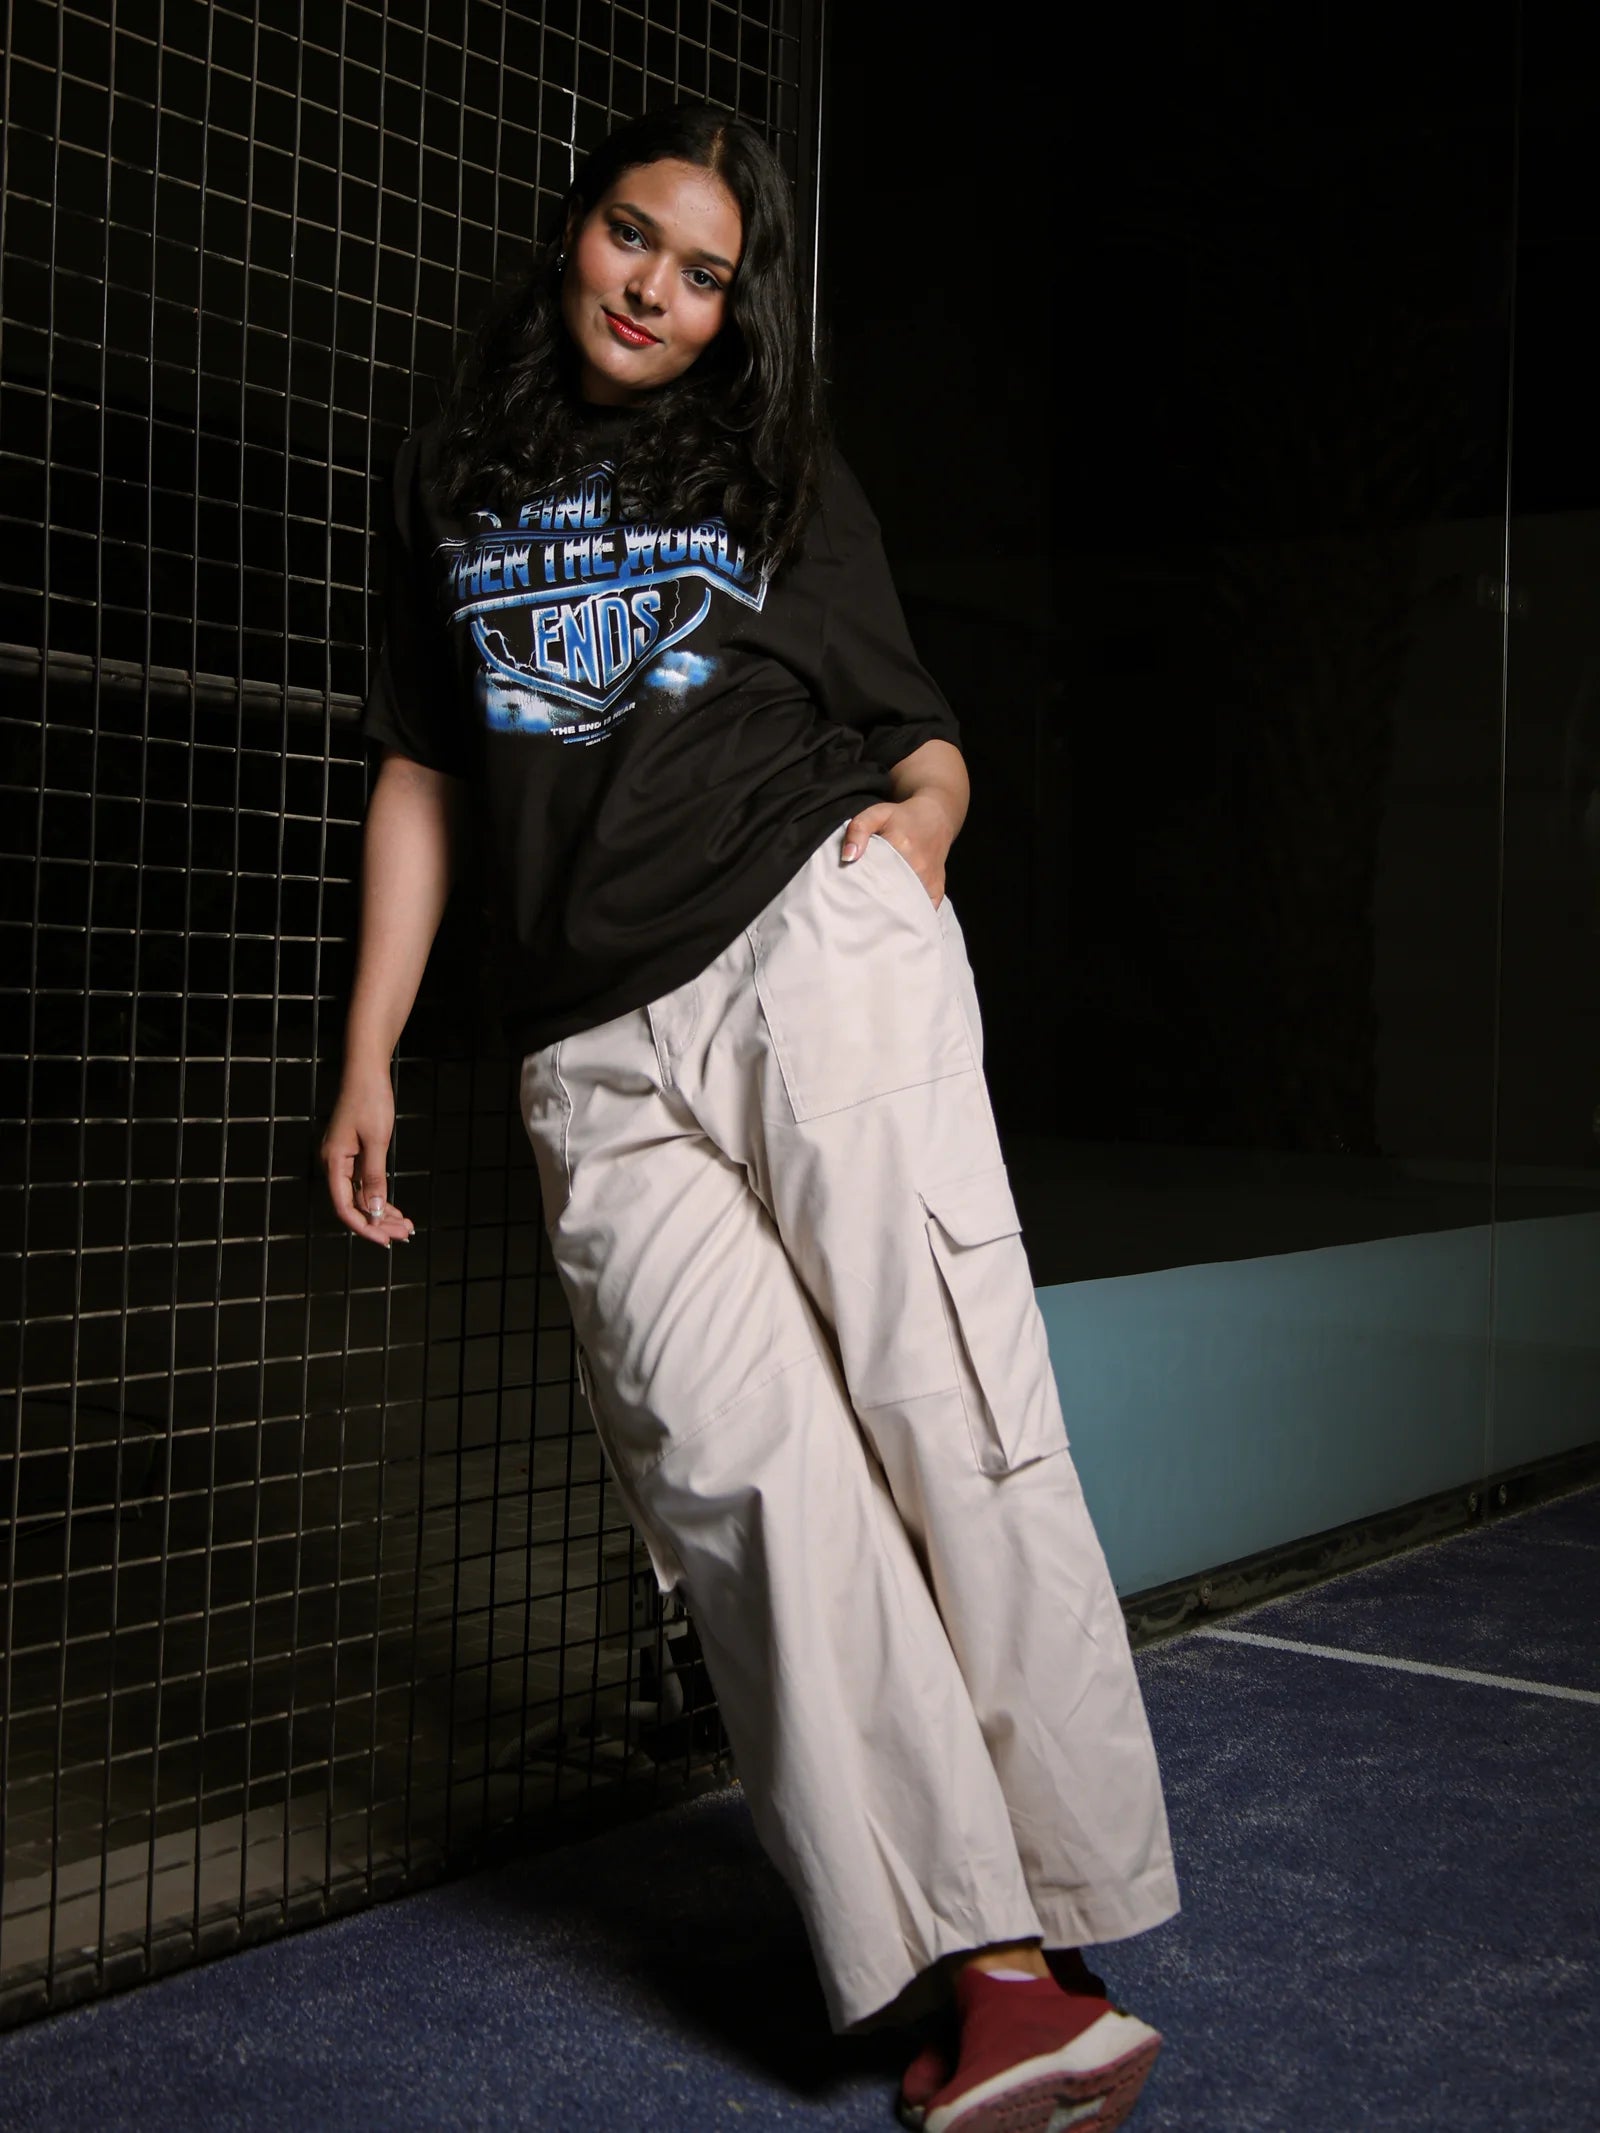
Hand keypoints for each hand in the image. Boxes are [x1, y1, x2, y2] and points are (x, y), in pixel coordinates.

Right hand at [320, 1066, 414, 1248]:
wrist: (366, 1071)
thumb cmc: (370, 1100)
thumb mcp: (376, 1140)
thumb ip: (374, 1177)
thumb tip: (375, 1210)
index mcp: (333, 1162)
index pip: (344, 1207)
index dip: (364, 1227)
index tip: (386, 1240)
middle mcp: (334, 1164)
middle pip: (353, 1205)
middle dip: (379, 1223)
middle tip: (405, 1235)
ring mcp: (343, 1160)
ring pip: (361, 1197)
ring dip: (382, 1213)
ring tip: (405, 1226)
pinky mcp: (353, 1155)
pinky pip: (364, 1184)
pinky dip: (380, 1198)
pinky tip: (395, 1210)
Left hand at [839, 790, 958, 905]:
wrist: (936, 818)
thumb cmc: (901, 817)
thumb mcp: (876, 814)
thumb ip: (858, 830)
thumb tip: (848, 857)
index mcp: (902, 846)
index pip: (874, 877)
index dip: (860, 888)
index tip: (850, 894)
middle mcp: (919, 866)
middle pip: (889, 896)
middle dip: (873, 904)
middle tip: (859, 907)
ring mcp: (930, 881)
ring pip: (905, 907)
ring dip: (890, 913)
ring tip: (875, 913)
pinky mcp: (937, 891)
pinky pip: (922, 911)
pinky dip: (909, 916)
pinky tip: (895, 916)